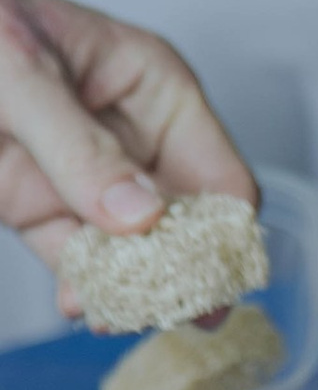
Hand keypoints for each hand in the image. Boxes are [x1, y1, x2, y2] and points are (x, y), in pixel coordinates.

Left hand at [0, 0, 256, 287]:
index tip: (208, 276)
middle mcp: (131, 138)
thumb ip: (80, 148)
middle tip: (172, 311)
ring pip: (131, 250)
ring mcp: (85, 177)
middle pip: (184, 223)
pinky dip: (84, 286)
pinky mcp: (37, 206)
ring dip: (130, 287)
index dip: (224, 230)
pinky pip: (76, 257)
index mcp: (153, 88)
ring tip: (116, 314)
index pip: (220, 175)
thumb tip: (139, 216)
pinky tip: (82, 303)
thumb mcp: (22, 75)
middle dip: (180, 271)